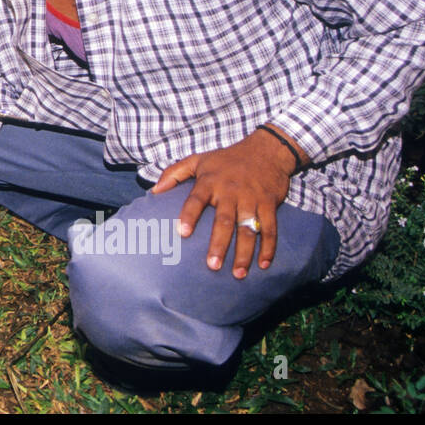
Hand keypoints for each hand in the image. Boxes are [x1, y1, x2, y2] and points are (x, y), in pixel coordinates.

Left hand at [151, 126, 303, 278]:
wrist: (266, 150)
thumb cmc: (227, 159)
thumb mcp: (198, 159)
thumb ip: (174, 173)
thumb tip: (154, 190)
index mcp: (210, 181)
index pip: (196, 200)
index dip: (189, 216)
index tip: (182, 233)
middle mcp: (231, 191)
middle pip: (224, 221)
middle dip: (219, 244)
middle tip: (212, 266)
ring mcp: (251, 199)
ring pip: (248, 229)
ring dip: (244, 252)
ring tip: (238, 273)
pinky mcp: (269, 204)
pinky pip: (270, 228)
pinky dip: (269, 247)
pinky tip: (263, 264)